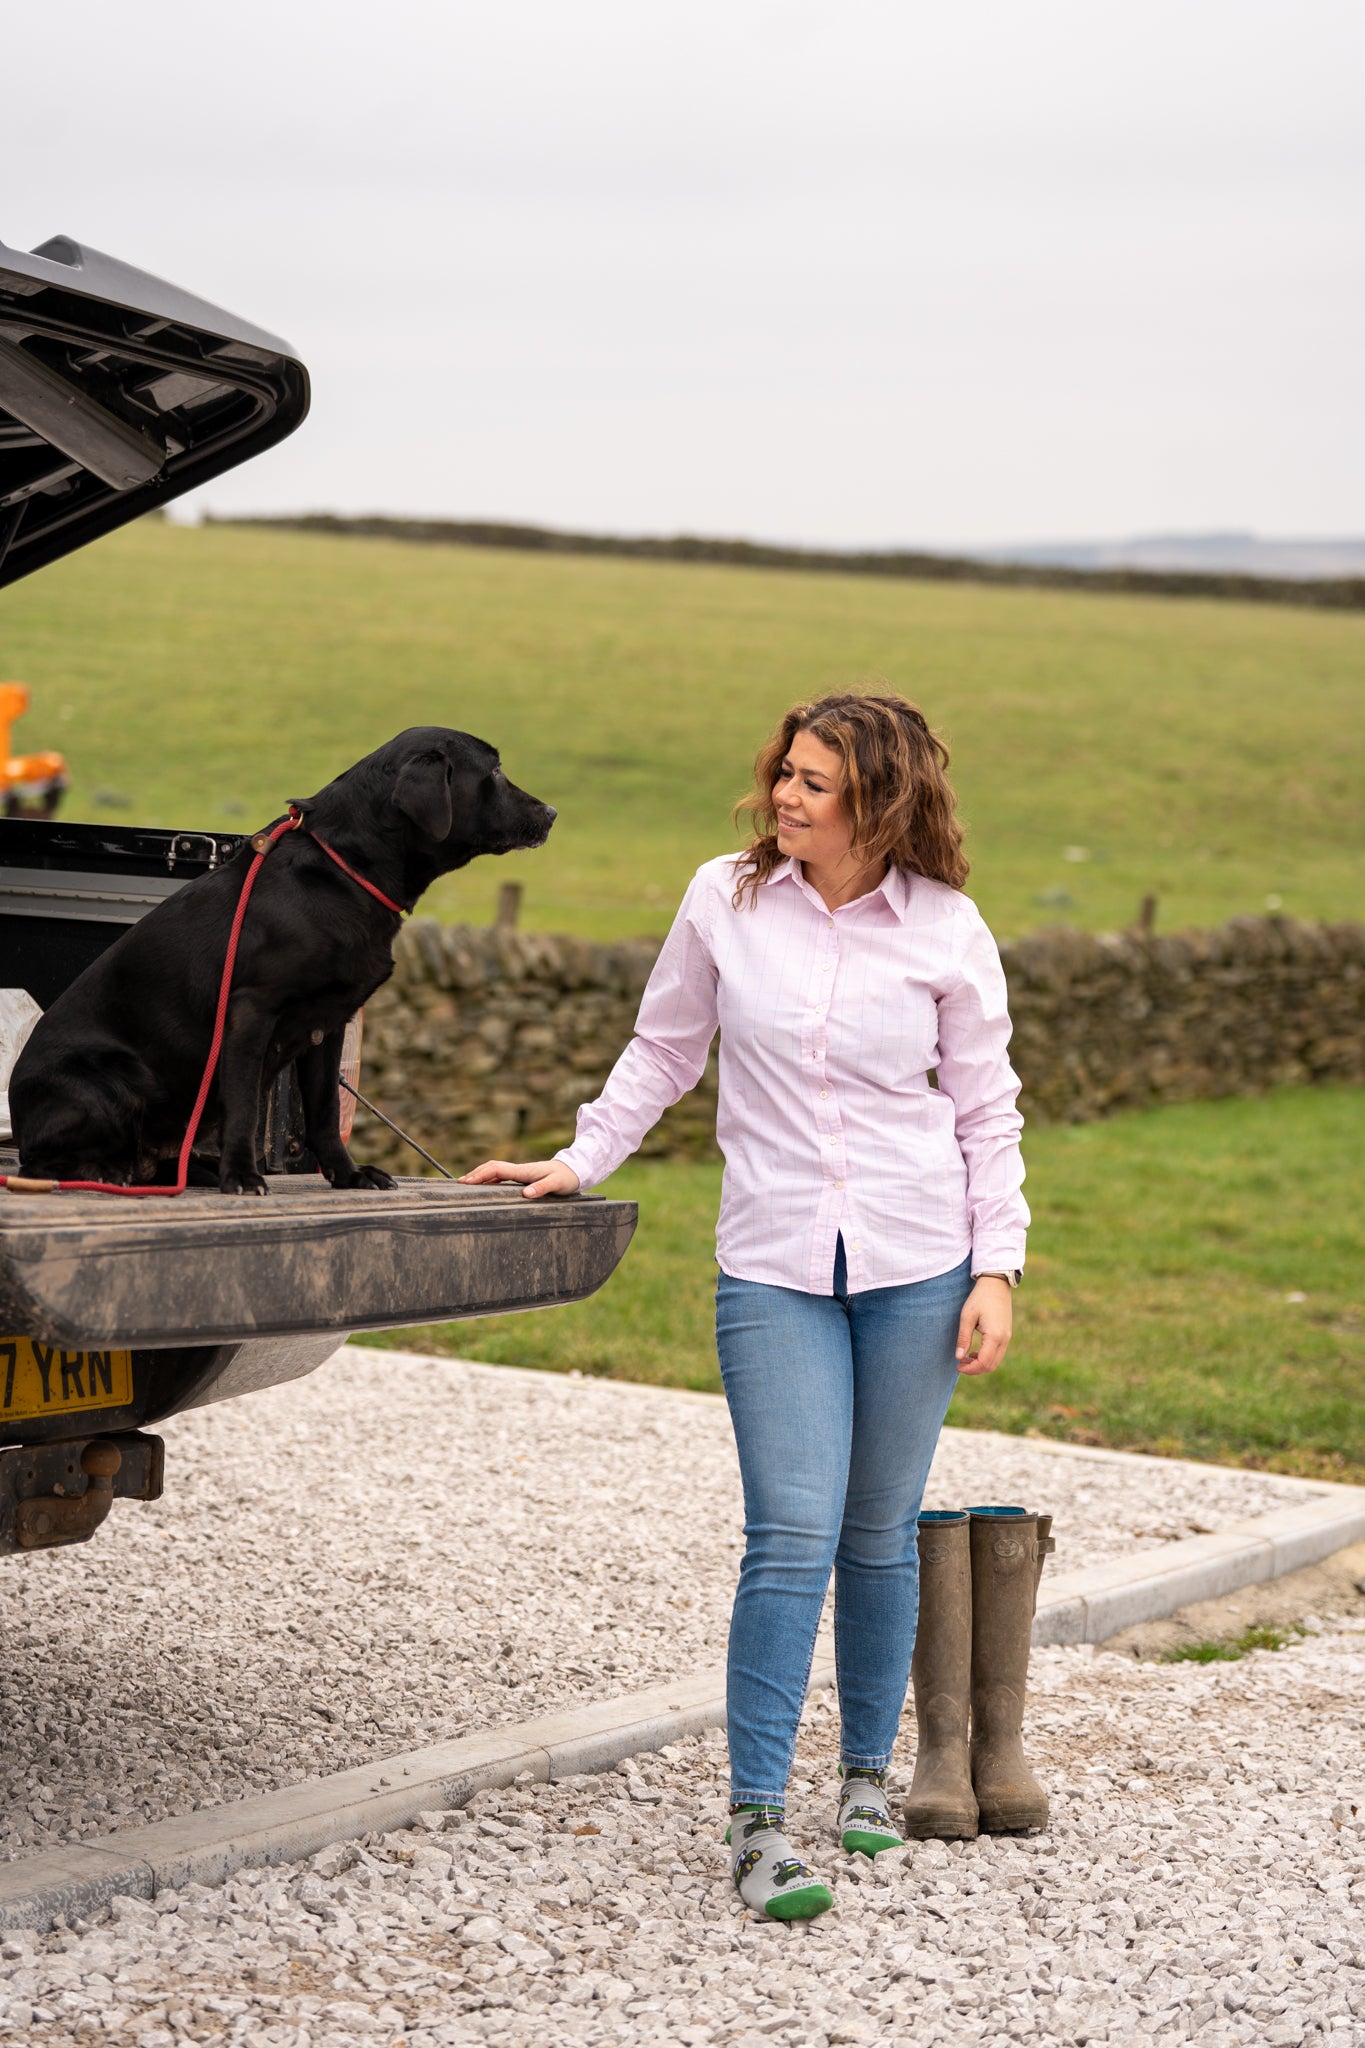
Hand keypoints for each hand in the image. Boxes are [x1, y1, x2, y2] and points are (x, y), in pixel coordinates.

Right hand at [458, 1158, 580, 1199]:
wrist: (574, 1171)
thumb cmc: (565, 1178)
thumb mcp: (556, 1184)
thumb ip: (541, 1188)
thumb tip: (525, 1194)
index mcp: (524, 1171)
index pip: (497, 1169)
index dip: (481, 1174)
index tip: (467, 1181)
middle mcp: (519, 1170)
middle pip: (492, 1167)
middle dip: (475, 1174)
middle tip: (460, 1183)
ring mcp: (520, 1172)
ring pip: (495, 1170)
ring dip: (481, 1175)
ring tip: (467, 1183)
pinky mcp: (523, 1176)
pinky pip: (502, 1175)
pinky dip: (490, 1178)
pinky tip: (485, 1185)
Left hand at [955, 1277, 1011, 1375]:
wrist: (996, 1284)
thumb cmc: (979, 1298)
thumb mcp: (967, 1316)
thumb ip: (963, 1338)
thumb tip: (959, 1357)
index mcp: (995, 1336)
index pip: (984, 1362)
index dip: (970, 1369)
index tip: (957, 1366)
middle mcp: (1004, 1339)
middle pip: (991, 1365)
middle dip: (975, 1369)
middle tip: (960, 1364)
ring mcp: (1007, 1337)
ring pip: (996, 1361)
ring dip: (981, 1364)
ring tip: (965, 1358)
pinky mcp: (1007, 1334)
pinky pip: (998, 1353)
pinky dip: (987, 1357)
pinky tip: (975, 1352)